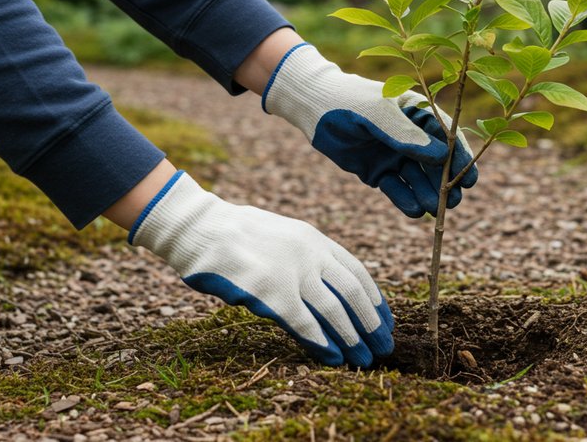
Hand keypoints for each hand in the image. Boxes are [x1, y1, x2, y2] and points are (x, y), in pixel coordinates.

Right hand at [129, 171, 393, 366]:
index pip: (357, 272)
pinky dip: (322, 342)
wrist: (201, 228)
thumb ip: (305, 255)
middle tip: (384, 345)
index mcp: (314, 239)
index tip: (385, 320)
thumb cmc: (235, 234)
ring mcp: (291, 273)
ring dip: (352, 338)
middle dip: (371, 323)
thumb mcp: (282, 234)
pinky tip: (334, 358)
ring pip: (334, 310)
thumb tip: (324, 283)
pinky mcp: (271, 292)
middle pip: (352, 293)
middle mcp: (310, 254)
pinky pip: (304, 323)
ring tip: (365, 359)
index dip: (374, 299)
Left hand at [262, 43, 478, 217]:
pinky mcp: (377, 171)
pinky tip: (415, 211)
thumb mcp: (378, 115)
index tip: (469, 178)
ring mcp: (394, 155)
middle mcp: (410, 136)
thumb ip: (407, 136)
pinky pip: (395, 188)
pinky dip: (405, 200)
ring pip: (417, 179)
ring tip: (435, 209)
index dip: (460, 158)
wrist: (313, 108)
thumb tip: (442, 156)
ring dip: (427, 194)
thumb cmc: (350, 102)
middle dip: (445, 182)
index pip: (446, 137)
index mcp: (417, 113)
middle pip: (435, 163)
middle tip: (453, 201)